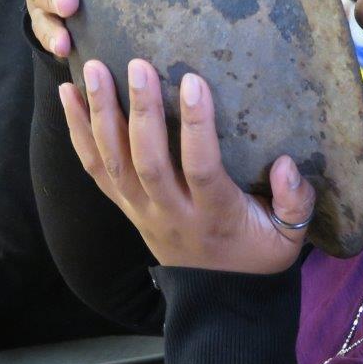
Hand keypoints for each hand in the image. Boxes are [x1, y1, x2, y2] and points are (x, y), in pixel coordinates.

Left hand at [60, 58, 315, 274]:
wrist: (219, 298)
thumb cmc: (257, 255)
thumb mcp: (290, 237)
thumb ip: (295, 202)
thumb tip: (286, 165)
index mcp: (214, 215)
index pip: (201, 168)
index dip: (196, 127)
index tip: (193, 82)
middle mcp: (172, 213)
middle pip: (148, 161)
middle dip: (141, 111)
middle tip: (137, 65)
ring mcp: (142, 211)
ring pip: (114, 162)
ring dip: (101, 114)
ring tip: (92, 69)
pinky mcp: (125, 207)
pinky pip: (95, 169)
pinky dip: (78, 132)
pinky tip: (67, 96)